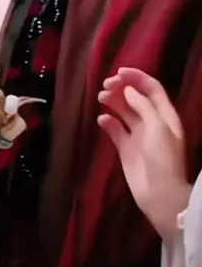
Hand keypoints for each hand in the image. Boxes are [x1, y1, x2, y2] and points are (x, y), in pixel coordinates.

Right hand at [98, 68, 190, 239]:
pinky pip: (115, 129)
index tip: (118, 72)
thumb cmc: (163, 158)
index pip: (151, 88)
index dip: (136, 77)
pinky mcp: (125, 149)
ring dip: (113, 101)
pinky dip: (107, 122)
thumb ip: (142, 106)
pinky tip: (102, 119)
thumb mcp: (158, 127)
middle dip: (121, 88)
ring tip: (101, 98)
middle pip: (135, 97)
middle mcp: (151, 121)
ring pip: (123, 111)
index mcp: (164, 115)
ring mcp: (138, 135)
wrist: (160, 194)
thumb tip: (127, 90)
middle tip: (106, 85)